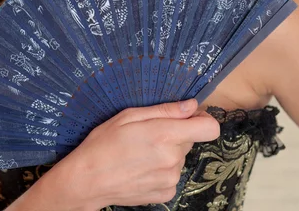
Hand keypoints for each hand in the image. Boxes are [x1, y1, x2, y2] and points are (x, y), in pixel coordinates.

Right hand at [69, 99, 219, 208]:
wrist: (88, 180)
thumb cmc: (104, 143)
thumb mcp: (129, 115)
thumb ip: (165, 110)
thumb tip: (192, 105)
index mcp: (165, 135)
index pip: (209, 128)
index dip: (203, 120)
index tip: (190, 116)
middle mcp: (173, 159)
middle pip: (190, 139)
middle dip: (175, 133)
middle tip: (149, 133)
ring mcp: (170, 179)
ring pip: (180, 156)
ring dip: (168, 152)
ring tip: (141, 152)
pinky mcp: (165, 193)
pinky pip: (172, 174)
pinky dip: (162, 169)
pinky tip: (142, 167)